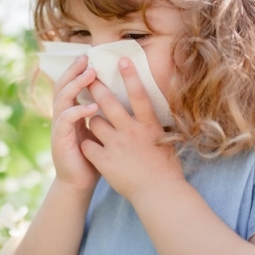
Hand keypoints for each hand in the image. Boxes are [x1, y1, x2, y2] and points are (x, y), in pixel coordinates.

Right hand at [51, 55, 100, 192]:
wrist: (80, 182)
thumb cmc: (94, 156)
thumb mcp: (100, 130)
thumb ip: (105, 114)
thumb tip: (124, 95)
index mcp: (71, 112)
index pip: (71, 85)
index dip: (77, 70)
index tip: (90, 56)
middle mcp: (62, 116)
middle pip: (63, 86)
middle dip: (74, 71)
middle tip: (86, 58)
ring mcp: (58, 127)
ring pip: (62, 99)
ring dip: (76, 85)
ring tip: (90, 75)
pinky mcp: (59, 140)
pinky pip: (66, 120)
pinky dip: (78, 111)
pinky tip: (91, 107)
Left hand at [81, 58, 184, 201]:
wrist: (159, 194)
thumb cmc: (166, 169)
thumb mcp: (166, 141)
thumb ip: (155, 126)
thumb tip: (151, 112)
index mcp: (149, 125)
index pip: (139, 95)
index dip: (130, 76)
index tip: (121, 60)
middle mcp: (131, 131)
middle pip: (109, 103)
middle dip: (96, 87)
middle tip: (88, 77)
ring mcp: (116, 145)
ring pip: (94, 122)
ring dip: (93, 121)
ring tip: (95, 124)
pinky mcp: (105, 160)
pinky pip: (88, 145)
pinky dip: (87, 145)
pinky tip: (89, 147)